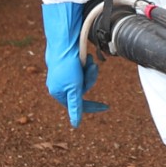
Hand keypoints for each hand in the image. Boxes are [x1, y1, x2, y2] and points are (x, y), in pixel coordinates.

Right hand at [42, 2, 108, 127]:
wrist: (63, 41)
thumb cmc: (67, 65)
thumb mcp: (74, 89)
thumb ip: (75, 107)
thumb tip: (75, 125)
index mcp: (58, 93)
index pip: (78, 105)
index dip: (93, 106)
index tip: (107, 107)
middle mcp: (61, 84)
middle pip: (84, 89)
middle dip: (90, 78)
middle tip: (92, 68)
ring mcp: (65, 72)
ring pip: (85, 77)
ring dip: (90, 69)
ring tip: (88, 60)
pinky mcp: (70, 62)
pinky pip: (84, 67)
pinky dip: (88, 62)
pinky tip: (85, 56)